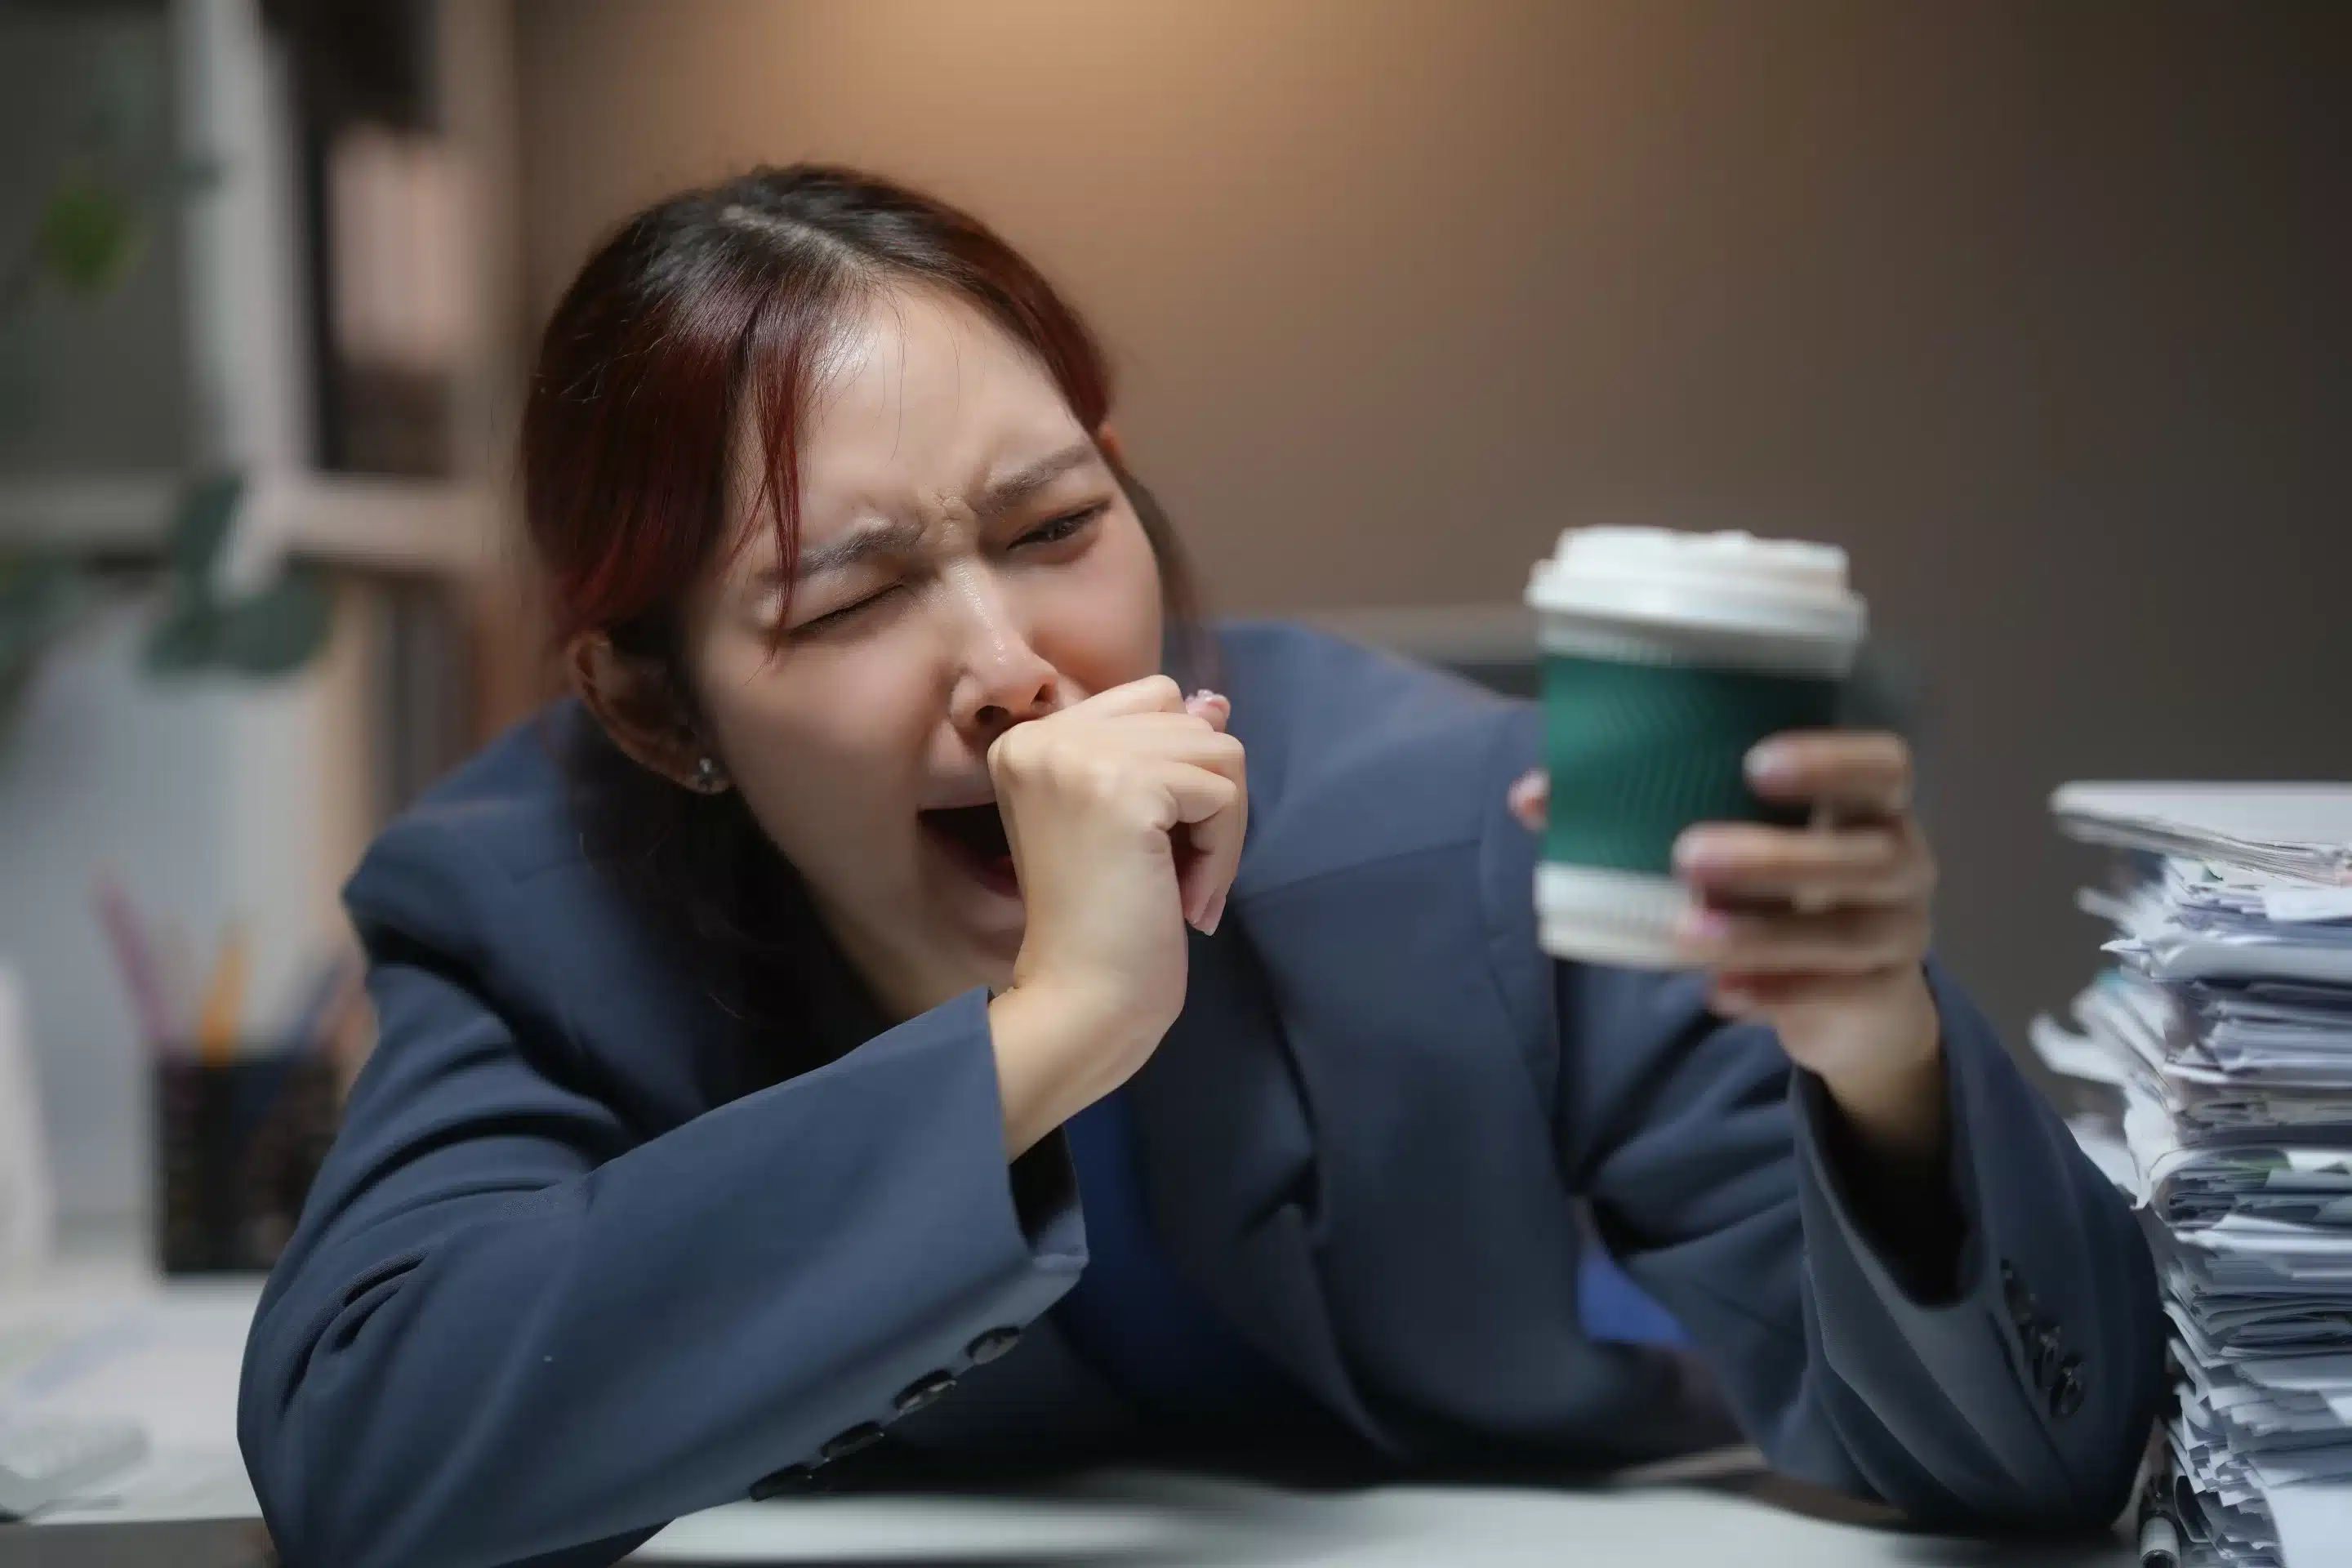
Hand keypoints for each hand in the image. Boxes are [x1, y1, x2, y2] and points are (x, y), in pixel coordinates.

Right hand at [984, 676, 1245, 1152]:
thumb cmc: (1100, 927)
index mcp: (1030, 739)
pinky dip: (1223, 851)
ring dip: (1220, 828)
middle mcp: (1043, 733)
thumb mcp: (1130, 821)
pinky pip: (1222, 790)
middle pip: (1188, 717)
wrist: (1080, 1002)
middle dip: (1206, 799)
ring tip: (1182, 888)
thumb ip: (1164, 753)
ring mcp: (1080, 755)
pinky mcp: (1125, 786)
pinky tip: (1186, 899)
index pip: (1151, 697)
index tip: (1155, 846)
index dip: (1178, 769)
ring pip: (1217, 749)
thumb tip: (1217, 703)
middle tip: (1175, 876)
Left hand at [1512, 731, 1945, 1164]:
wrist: (1853, 997)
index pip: (1884, 766)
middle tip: (1688, 854)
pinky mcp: (1878, 999)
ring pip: (1843, 934)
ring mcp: (1897, 936)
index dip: (1831, 759)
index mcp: (1870, 806)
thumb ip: (1650, 811)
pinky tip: (1718, 996)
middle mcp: (1900, 863)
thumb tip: (1532, 797)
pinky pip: (1833, 998)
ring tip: (1685, 932)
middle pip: (1864, 854)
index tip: (1756, 763)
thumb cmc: (1779, 887)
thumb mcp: (1738, 842)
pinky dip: (1772, 996)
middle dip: (1775, 856)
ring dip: (1761, 933)